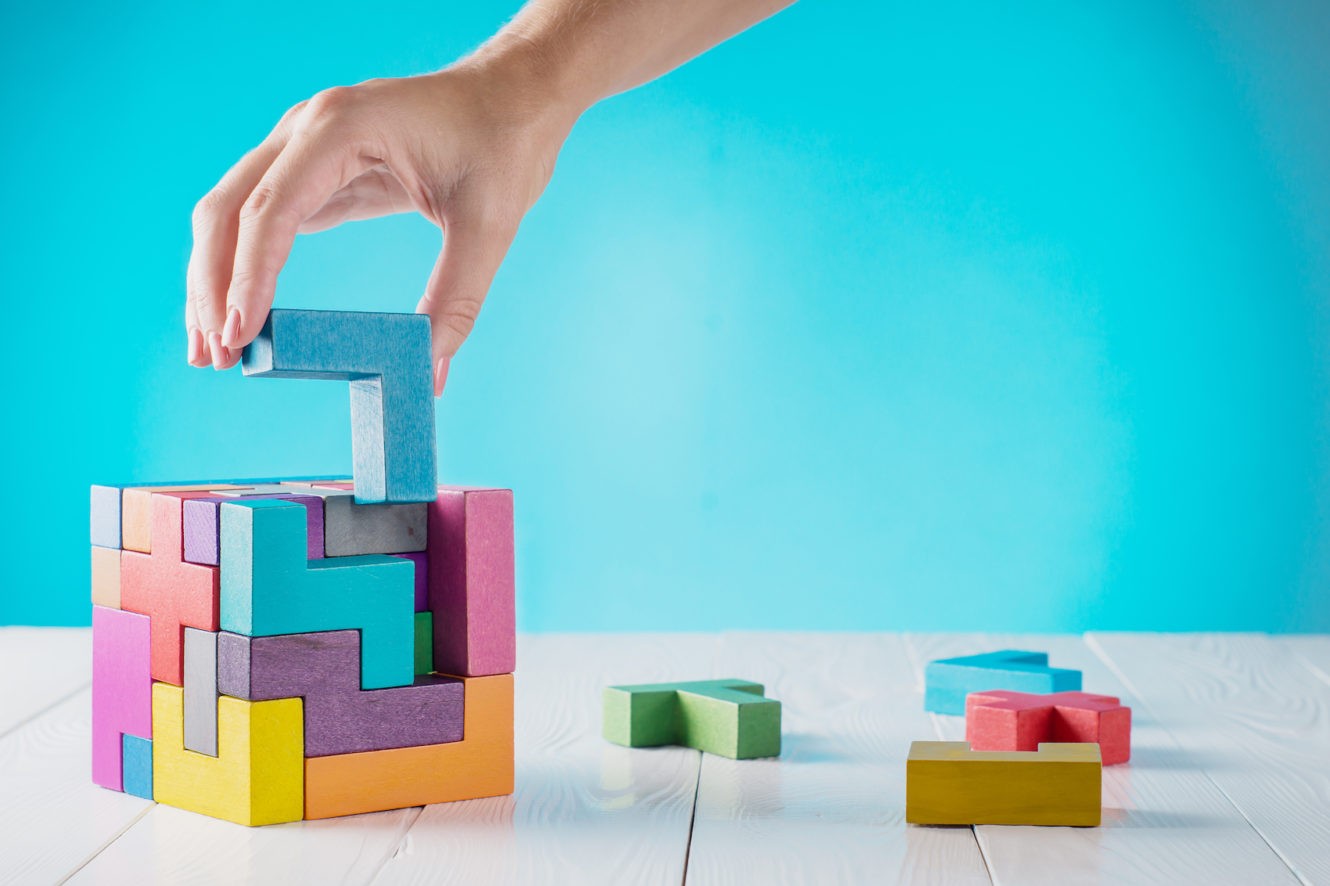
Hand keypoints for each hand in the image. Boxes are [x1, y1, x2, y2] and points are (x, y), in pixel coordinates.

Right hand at [185, 48, 576, 393]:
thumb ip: (456, 299)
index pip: (272, 208)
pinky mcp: (317, 171)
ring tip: (214, 349)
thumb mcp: (490, 224)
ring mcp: (305, 147)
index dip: (249, 275)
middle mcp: (308, 129)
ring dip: (216, 280)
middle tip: (213, 357)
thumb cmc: (503, 142)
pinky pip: (264, 219)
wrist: (516, 97)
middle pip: (230, 209)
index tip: (240, 333)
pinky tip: (244, 314)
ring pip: (233, 214)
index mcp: (343, 126)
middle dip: (212, 286)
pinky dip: (246, 266)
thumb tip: (428, 370)